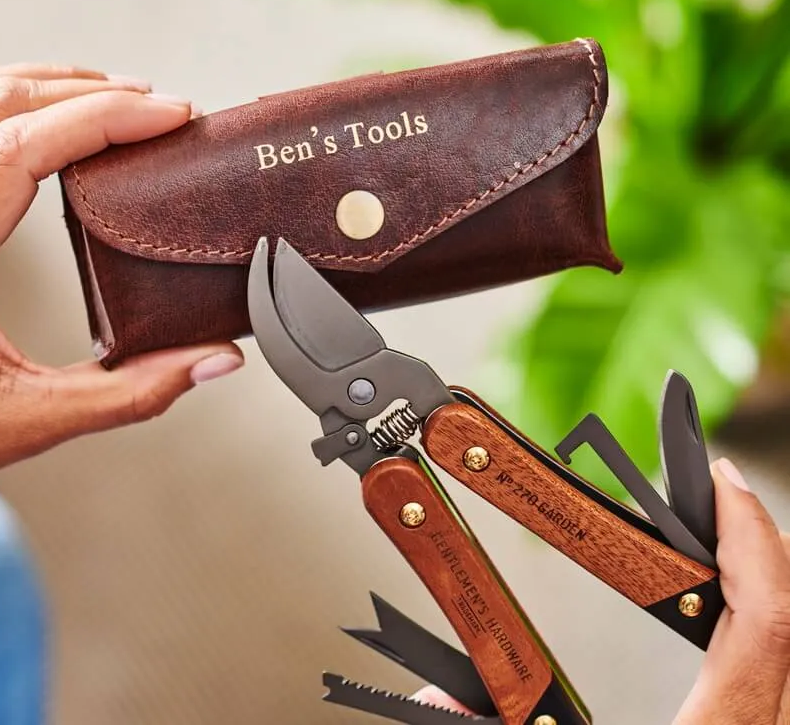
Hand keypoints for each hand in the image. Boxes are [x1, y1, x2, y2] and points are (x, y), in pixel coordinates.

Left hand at [0, 64, 243, 506]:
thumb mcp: (22, 425)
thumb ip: (130, 393)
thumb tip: (216, 362)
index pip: (23, 148)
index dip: (106, 117)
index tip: (168, 115)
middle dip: (91, 93)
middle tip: (157, 108)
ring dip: (44, 84)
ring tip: (110, 96)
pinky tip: (35, 109)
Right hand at [413, 457, 789, 723]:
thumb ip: (487, 722)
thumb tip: (429, 697)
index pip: (767, 625)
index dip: (750, 539)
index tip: (719, 482)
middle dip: (768, 551)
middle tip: (724, 506)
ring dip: (774, 601)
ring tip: (734, 558)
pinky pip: (785, 698)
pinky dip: (772, 651)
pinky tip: (743, 643)